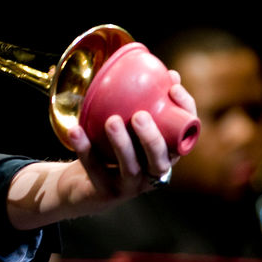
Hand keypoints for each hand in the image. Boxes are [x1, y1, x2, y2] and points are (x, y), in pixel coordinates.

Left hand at [8, 72, 195, 229]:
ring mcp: (129, 187)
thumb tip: (159, 69)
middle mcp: (152, 174)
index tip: (172, 87)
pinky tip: (76, 130)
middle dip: (152, 138)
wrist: (82, 185)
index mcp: (165, 155)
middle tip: (139, 115)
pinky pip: (94, 169)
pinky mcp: (105, 192)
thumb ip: (142, 103)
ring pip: (130, 168)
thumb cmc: (112, 150)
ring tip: (112, 121)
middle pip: (160, 160)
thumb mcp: (129, 127)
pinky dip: (85, 149)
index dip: (185, 112)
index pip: (186, 135)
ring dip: (122, 144)